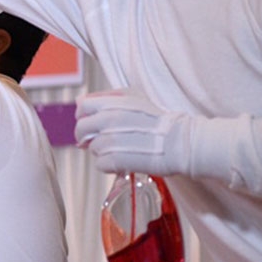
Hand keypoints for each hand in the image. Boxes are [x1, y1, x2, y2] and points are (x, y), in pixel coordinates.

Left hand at [75, 89, 190, 175]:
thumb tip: (80, 102)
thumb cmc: (159, 120)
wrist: (181, 142)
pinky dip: (109, 165)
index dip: (85, 116)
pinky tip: (123, 160)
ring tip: (121, 149)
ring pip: (92, 148)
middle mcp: (108, 121)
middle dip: (88, 136)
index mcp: (111, 104)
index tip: (93, 122)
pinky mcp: (116, 160)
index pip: (82, 107)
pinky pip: (99, 164)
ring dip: (102, 151)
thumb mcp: (135, 97)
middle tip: (103, 140)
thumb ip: (105, 97)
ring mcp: (111, 141)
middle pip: (81, 130)